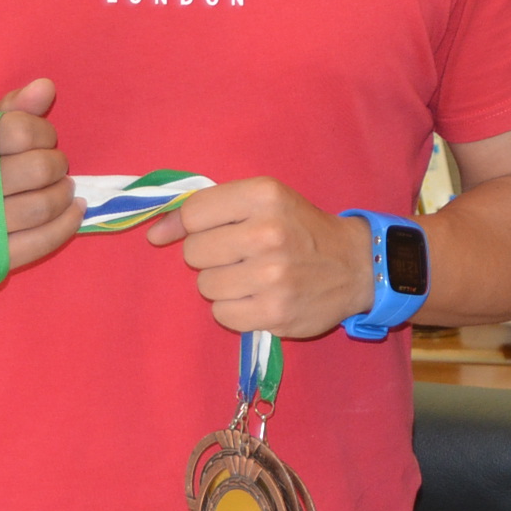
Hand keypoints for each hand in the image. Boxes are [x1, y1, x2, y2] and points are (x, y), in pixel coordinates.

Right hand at [0, 78, 80, 282]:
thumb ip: (12, 109)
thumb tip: (46, 86)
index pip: (21, 131)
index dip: (43, 132)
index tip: (42, 139)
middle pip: (39, 169)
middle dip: (56, 164)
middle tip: (53, 167)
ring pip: (43, 206)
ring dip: (63, 195)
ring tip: (61, 189)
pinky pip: (40, 242)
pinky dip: (67, 225)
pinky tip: (74, 212)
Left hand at [143, 180, 374, 339]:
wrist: (356, 265)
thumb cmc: (301, 228)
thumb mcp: (263, 201)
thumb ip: (207, 211)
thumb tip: (154, 234)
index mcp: (264, 195)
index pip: (193, 213)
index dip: (193, 226)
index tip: (210, 232)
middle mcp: (268, 232)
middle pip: (194, 252)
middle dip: (212, 257)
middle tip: (243, 256)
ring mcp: (272, 275)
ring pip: (206, 286)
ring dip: (224, 285)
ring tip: (254, 278)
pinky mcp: (275, 312)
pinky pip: (222, 314)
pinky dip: (235, 310)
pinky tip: (259, 298)